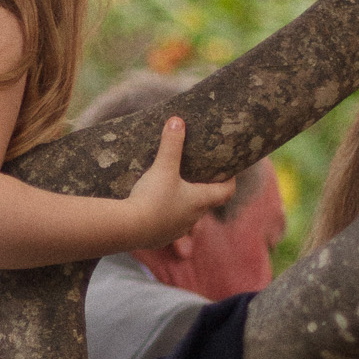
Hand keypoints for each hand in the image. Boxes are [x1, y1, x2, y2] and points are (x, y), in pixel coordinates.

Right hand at [123, 117, 235, 248]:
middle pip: (206, 203)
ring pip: (186, 215)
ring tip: (173, 188)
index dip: (230, 180)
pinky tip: (153, 208)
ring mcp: (176, 231)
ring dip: (183, 203)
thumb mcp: (163, 167)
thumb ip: (171, 144)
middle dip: (203, 189)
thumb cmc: (152, 197)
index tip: (229, 171)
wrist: (129, 229)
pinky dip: (165, 215)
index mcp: (200, 201)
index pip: (226, 192)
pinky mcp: (159, 238)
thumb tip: (177, 120)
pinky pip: (167, 226)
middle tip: (197, 174)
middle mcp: (192, 218)